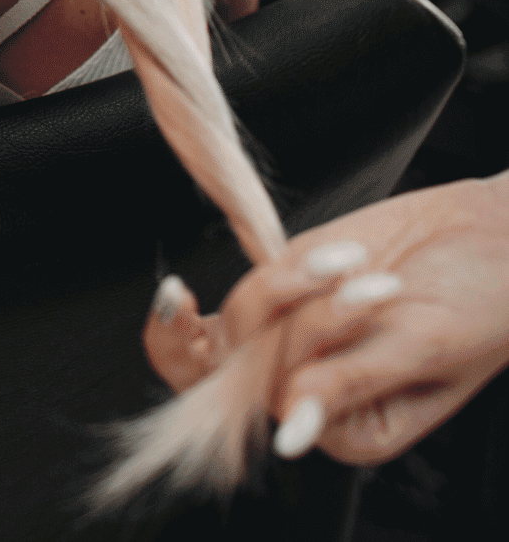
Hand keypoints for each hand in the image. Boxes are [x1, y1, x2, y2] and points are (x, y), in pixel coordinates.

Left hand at [143, 172, 508, 465]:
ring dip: (295, 283)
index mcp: (343, 430)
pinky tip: (342, 257)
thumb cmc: (482, 305)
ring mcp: (299, 333)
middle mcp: (311, 387)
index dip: (221, 364)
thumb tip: (288, 434)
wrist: (496, 240)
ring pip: (243, 315)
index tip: (195, 312)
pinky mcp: (297, 283)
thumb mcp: (423, 349)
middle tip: (333, 285)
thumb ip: (350, 385)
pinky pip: (259, 278)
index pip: (251, 410)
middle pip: (232, 364)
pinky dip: (288, 266)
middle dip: (273, 315)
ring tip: (361, 267)